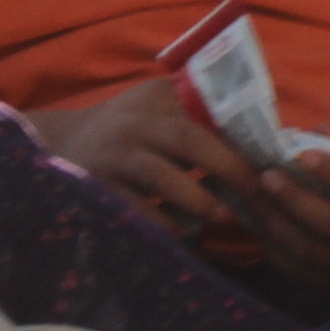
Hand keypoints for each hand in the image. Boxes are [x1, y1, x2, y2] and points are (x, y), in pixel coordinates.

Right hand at [26, 78, 263, 238]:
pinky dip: (167, 224)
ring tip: (224, 217)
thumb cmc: (129, 127)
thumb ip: (196, 116)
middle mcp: (135, 121)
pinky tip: (186, 233)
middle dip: (228, 167)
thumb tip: (263, 140)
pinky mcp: (100, 188)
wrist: (64, 143)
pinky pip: (140, 211)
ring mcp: (115, 155)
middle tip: (254, 191)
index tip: (266, 162)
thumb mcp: (157, 108)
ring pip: (163, 178)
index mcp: (157, 97)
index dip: (238, 138)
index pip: (205, 112)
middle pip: (189, 140)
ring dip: (199, 200)